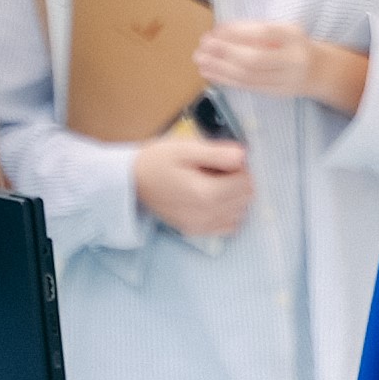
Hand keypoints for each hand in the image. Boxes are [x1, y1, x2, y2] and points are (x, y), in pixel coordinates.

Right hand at [131, 128, 254, 236]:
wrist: (132, 181)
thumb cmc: (158, 160)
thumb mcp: (186, 148)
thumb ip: (217, 153)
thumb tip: (244, 156)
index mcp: (206, 194)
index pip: (246, 182)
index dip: (240, 166)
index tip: (222, 158)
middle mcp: (207, 216)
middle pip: (245, 198)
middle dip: (238, 181)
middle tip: (216, 168)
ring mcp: (201, 227)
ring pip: (239, 212)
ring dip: (234, 196)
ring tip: (212, 182)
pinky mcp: (195, 231)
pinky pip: (227, 226)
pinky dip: (227, 211)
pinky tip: (212, 198)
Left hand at [192, 18, 370, 114]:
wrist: (318, 70)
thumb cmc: (294, 43)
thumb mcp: (282, 29)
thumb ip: (257, 30)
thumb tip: (221, 32)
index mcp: (294, 36)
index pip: (264, 33)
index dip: (238, 32)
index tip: (216, 30)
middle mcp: (292, 60)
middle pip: (254, 60)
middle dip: (224, 53)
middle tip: (203, 46)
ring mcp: (284, 80)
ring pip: (248, 77)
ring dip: (220, 69)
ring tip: (200, 60)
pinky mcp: (275, 94)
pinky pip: (247, 87)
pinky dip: (226, 80)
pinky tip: (210, 73)